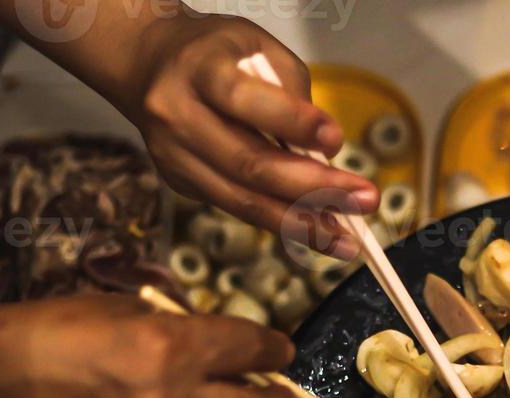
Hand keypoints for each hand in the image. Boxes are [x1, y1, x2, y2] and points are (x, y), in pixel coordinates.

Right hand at [129, 10, 377, 255]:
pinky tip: (318, 233)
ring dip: (302, 224)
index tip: (336, 141)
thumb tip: (324, 152)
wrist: (146, 65)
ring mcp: (175, 158)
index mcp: (199, 70)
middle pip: (250, 164)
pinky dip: (281, 222)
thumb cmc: (213, 52)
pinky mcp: (181, 183)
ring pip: (243, 201)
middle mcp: (179, 117)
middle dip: (313, 189)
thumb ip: (290, 90)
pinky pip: (238, 207)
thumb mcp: (255, 45)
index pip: (246, 101)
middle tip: (364, 200)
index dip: (294, 124)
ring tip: (347, 241)